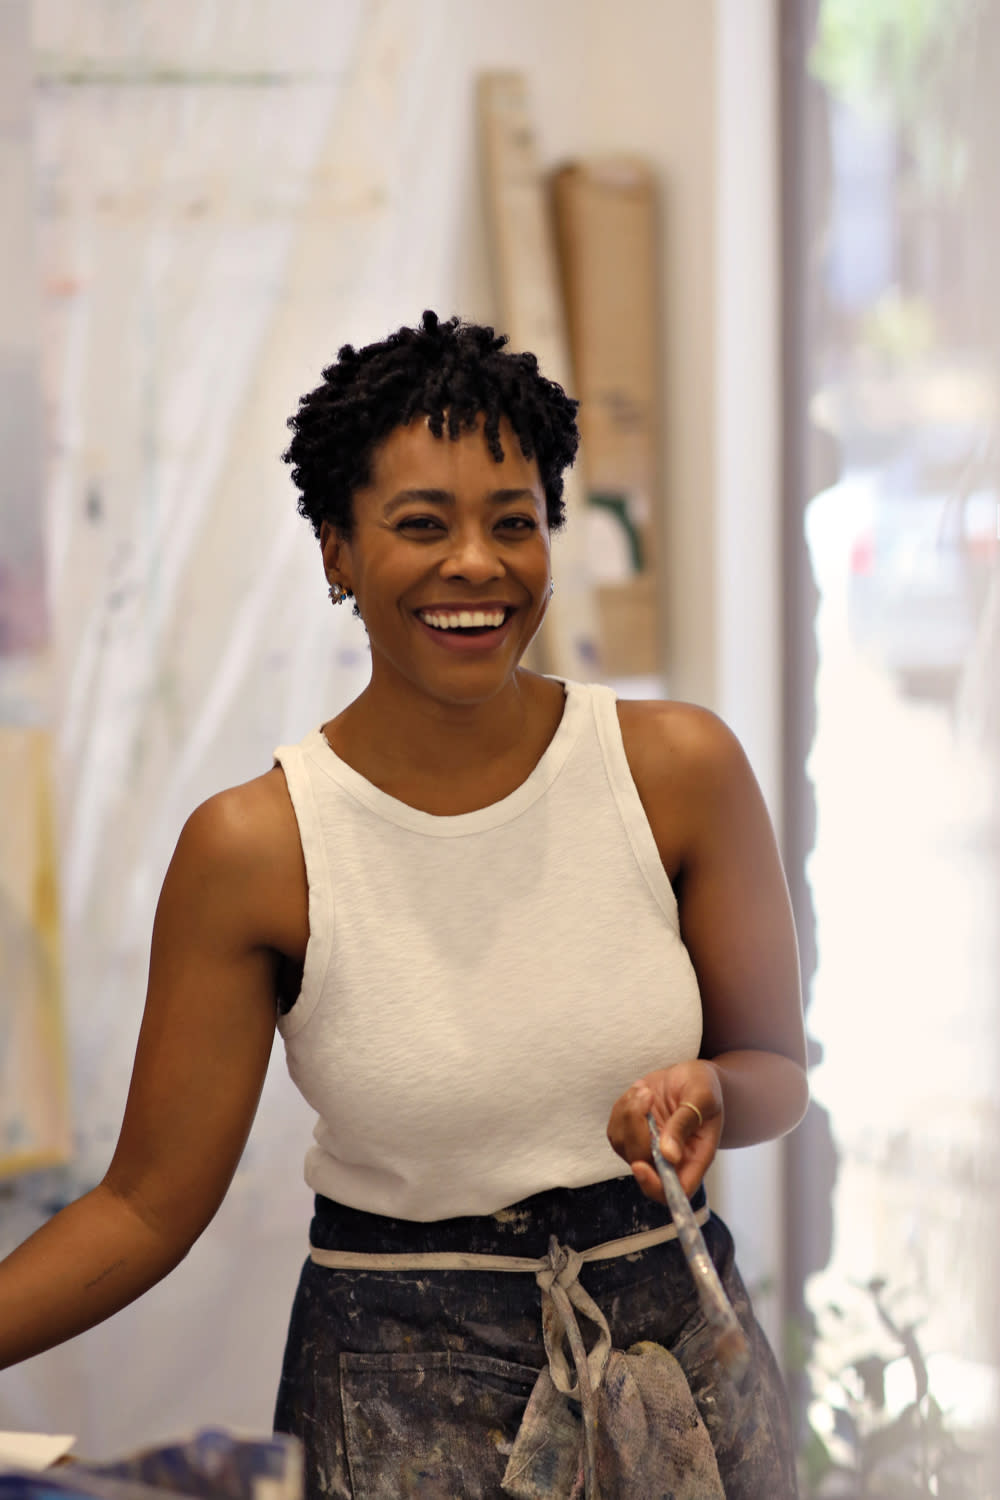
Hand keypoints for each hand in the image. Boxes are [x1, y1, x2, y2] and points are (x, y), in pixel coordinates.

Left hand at [606, 1060, 722, 1201]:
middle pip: (643, 1166)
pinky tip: (639, 1093)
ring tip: (647, 1090)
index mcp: (695, 1158)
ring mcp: (648, 1148)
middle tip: (648, 1096)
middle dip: (637, 1131)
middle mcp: (670, 1160)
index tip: (640, 1166)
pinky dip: (622, 1109)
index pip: (675, 1191)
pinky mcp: (631, 1135)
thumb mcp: (702, 1097)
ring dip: (629, 1114)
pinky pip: (616, 1130)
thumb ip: (685, 1124)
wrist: (688, 1075)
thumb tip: (669, 1155)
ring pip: (624, 1146)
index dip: (655, 1186)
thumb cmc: (702, 1086)